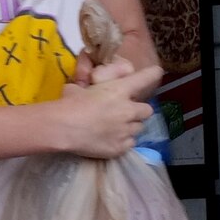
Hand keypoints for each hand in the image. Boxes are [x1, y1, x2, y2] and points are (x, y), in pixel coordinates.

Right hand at [40, 56, 161, 160]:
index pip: (145, 78)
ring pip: (139, 128)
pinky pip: (130, 144)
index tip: (157, 72)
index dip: (153, 74)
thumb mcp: (80, 87)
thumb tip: (87, 88)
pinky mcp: (121, 148)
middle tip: (127, 112)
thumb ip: (91, 87)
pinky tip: (110, 140)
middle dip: (139, 110)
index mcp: (120, 90)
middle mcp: (128, 110)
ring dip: (131, 127)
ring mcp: (126, 131)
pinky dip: (123, 142)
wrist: (63, 128)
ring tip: (117, 128)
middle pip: (147, 110)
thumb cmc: (69, 103)